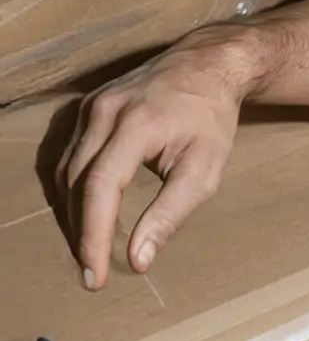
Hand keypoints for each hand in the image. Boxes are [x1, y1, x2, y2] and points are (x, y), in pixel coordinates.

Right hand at [57, 30, 251, 290]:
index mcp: (135, 126)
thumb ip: (170, 214)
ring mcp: (90, 107)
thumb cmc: (211, 119)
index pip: (100, 189)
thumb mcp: (204, 170)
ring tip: (88, 249)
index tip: (95, 275)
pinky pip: (68, 155)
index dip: (93, 236)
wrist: (206, 64)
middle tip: (92, 272)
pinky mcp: (87, 107)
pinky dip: (71, 189)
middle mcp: (103, 113)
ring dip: (72, 213)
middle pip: (75, 183)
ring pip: (64, 171)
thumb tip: (138, 259)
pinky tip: (83, 213)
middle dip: (80, 232)